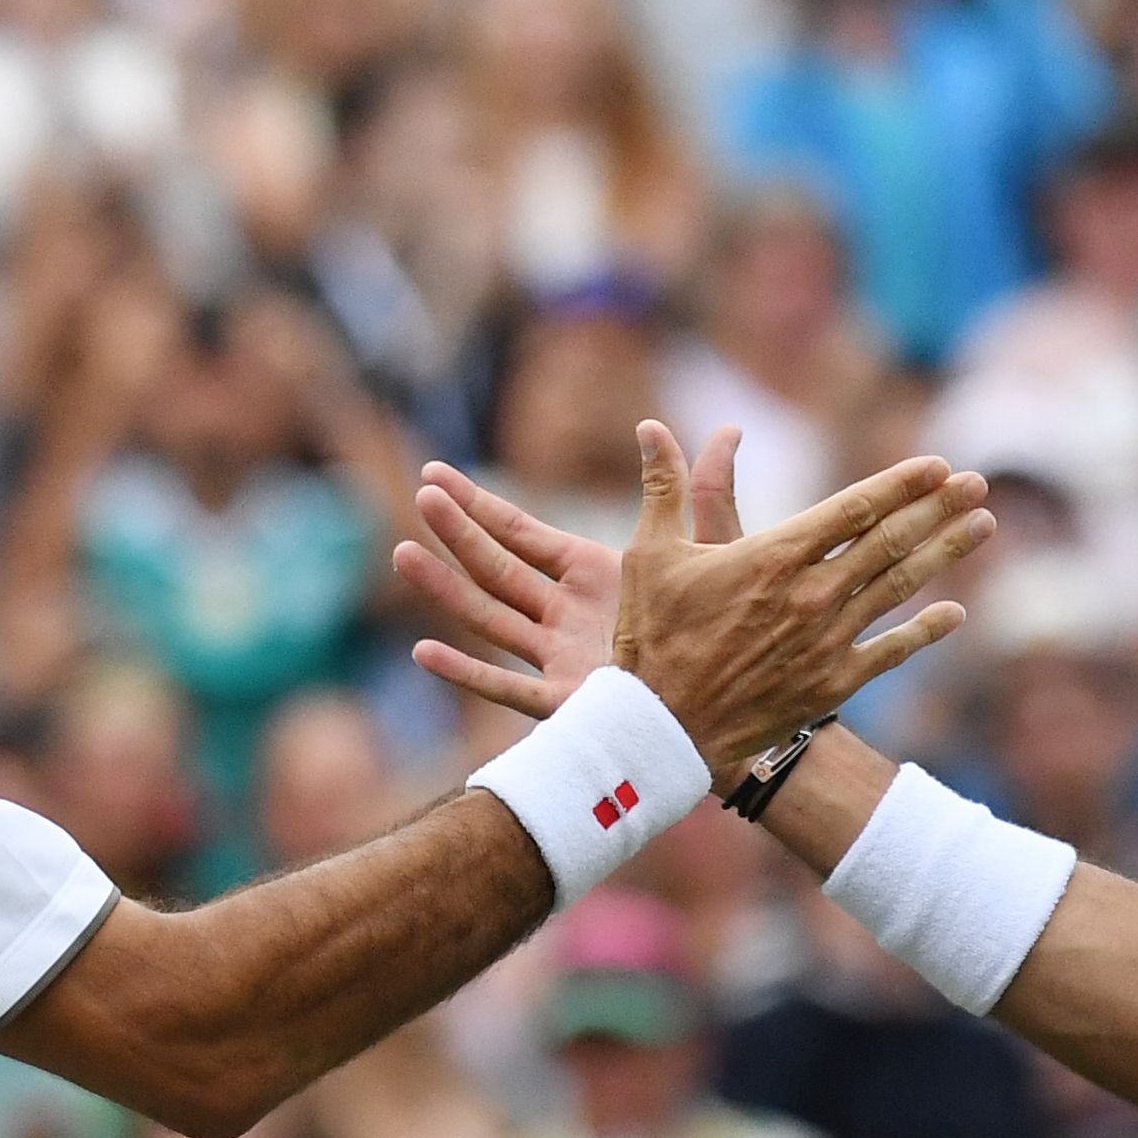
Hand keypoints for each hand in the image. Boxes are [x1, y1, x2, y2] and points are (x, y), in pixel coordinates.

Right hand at [389, 435, 730, 719]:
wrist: (734, 707)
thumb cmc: (726, 633)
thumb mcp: (714, 552)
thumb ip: (703, 491)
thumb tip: (725, 430)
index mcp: (591, 574)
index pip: (520, 532)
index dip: (478, 504)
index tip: (435, 476)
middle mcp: (566, 614)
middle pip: (497, 567)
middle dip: (457, 532)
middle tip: (420, 497)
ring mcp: (560, 658)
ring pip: (490, 618)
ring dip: (446, 589)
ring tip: (403, 555)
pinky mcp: (568, 702)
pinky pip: (507, 687)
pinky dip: (466, 672)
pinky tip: (425, 651)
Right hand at [398, 427, 987, 783]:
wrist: (662, 730)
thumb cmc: (652, 638)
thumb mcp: (651, 554)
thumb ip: (664, 486)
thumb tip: (649, 427)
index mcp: (774, 556)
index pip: (854, 509)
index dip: (899, 484)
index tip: (935, 465)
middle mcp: (812, 594)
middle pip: (890, 540)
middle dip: (938, 508)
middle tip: (976, 483)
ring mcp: (828, 640)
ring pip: (900, 587)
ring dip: (945, 553)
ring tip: (984, 525)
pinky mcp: (832, 684)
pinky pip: (891, 651)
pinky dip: (925, 631)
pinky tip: (955, 613)